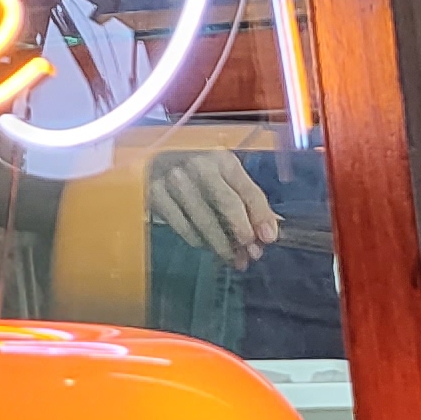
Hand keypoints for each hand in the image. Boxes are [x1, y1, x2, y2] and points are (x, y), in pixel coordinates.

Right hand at [146, 146, 280, 267]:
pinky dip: (199, 241)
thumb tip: (269, 228)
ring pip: (204, 221)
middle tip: (251, 253)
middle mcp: (200, 166)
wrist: (151, 161)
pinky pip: (183, 227)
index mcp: (222, 160)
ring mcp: (175, 180)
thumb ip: (245, 199)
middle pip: (227, 204)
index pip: (248, 190)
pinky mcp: (156, 195)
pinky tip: (206, 246)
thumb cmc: (195, 171)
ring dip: (222, 245)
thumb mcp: (222, 177)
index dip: (262, 215)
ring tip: (233, 259)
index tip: (269, 238)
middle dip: (242, 232)